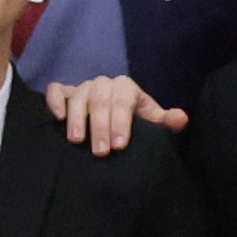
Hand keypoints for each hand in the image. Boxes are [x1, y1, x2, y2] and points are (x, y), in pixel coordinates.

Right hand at [42, 74, 182, 155]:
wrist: (115, 119)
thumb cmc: (134, 122)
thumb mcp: (152, 123)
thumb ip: (166, 121)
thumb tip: (181, 118)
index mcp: (126, 88)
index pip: (123, 101)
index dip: (121, 122)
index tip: (119, 145)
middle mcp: (103, 84)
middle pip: (100, 100)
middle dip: (100, 127)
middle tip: (100, 152)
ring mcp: (82, 87)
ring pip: (78, 96)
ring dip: (77, 119)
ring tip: (77, 141)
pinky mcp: (65, 92)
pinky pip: (56, 91)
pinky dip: (55, 102)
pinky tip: (58, 119)